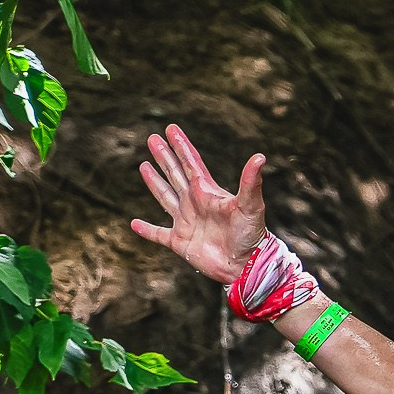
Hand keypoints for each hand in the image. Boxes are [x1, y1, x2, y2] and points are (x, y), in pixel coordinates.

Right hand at [131, 124, 267, 284]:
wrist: (245, 266)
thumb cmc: (251, 235)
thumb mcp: (250, 205)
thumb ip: (250, 182)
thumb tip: (260, 156)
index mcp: (207, 191)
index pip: (191, 162)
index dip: (181, 145)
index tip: (170, 128)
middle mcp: (195, 203)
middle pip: (175, 174)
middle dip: (164, 156)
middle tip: (152, 138)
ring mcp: (186, 222)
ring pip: (165, 197)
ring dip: (154, 182)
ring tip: (143, 166)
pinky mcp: (179, 242)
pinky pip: (158, 234)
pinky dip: (146, 230)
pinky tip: (134, 223)